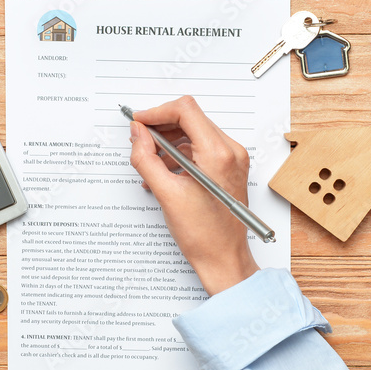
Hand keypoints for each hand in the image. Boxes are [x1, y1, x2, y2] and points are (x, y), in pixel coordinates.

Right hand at [128, 96, 258, 294]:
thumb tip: (137, 134)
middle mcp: (231, 152)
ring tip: (150, 161)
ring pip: (195, 132)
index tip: (139, 122)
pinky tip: (164, 171)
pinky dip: (180, 153)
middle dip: (161, 126)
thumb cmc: (203, 234)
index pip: (186, 111)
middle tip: (140, 139)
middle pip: (191, 118)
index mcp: (219, 154)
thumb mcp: (166, 193)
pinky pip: (201, 148)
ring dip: (169, 141)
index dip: (157, 112)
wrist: (223, 258)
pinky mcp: (229, 168)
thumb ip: (146, 158)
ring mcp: (233, 159)